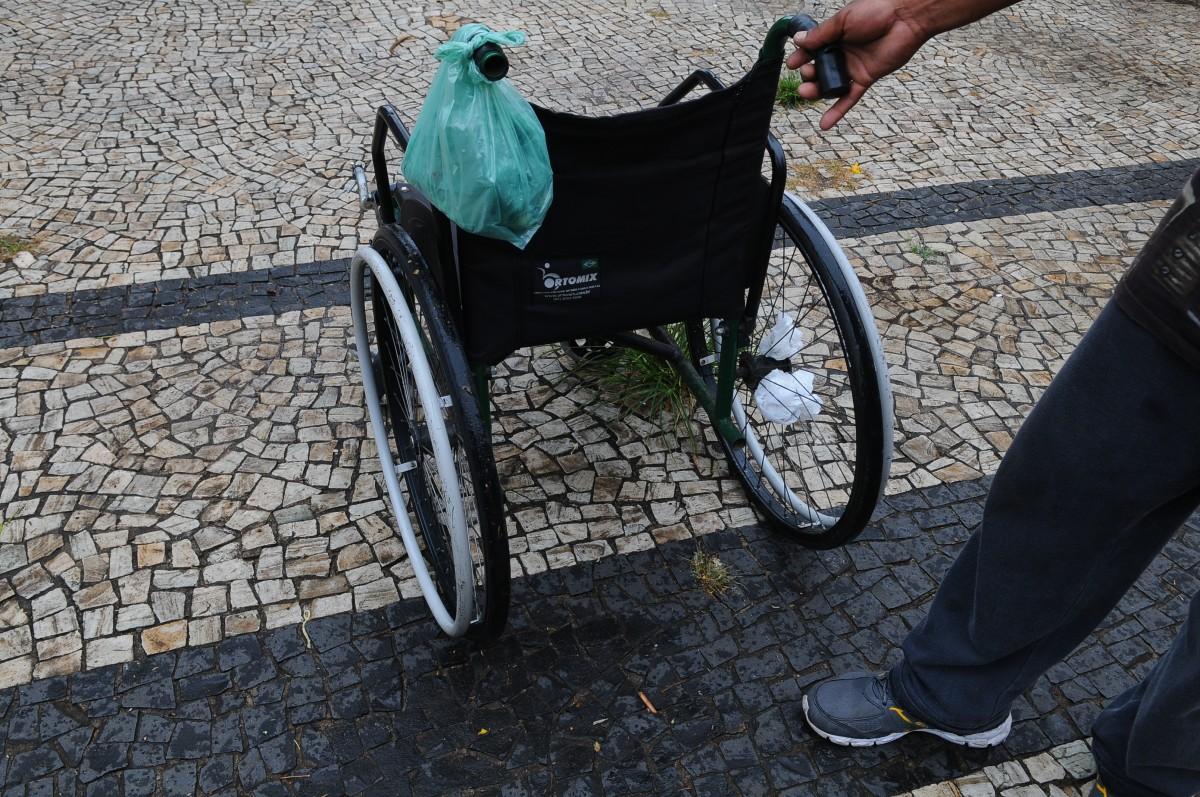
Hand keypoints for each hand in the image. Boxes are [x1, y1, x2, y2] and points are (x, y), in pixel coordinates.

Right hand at [786, 0, 931, 129]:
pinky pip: (849, 98)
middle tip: (807, 73)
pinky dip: (837, 112)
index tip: (791, 64)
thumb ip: (821, 34)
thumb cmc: (876, 10)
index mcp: (836, 36)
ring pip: (830, 85)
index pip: (813, 50)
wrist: (905, 17)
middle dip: (809, 74)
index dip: (801, 57)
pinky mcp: (865, 79)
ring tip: (807, 92)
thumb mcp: (843, 20)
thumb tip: (798, 40)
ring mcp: (853, 67)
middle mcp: (843, 53)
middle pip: (819, 70)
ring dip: (816, 92)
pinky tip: (824, 124)